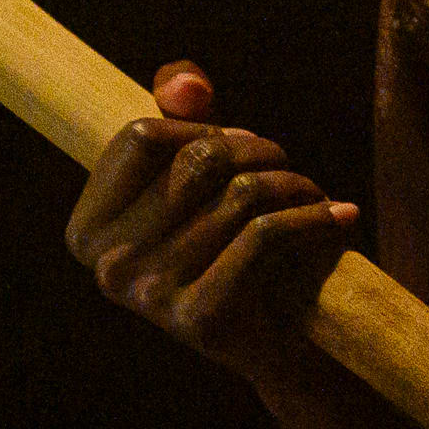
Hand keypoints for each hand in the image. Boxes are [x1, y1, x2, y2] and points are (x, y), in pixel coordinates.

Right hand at [64, 60, 358, 392]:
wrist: (281, 342)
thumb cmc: (237, 241)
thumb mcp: (202, 172)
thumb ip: (183, 110)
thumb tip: (187, 87)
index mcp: (87, 230)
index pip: (143, 135)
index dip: (205, 129)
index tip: (241, 147)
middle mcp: (107, 266)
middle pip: (199, 161)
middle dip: (261, 152)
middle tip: (287, 170)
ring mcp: (150, 296)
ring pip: (241, 194)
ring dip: (295, 185)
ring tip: (313, 196)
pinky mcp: (201, 317)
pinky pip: (266, 235)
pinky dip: (315, 217)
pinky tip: (341, 216)